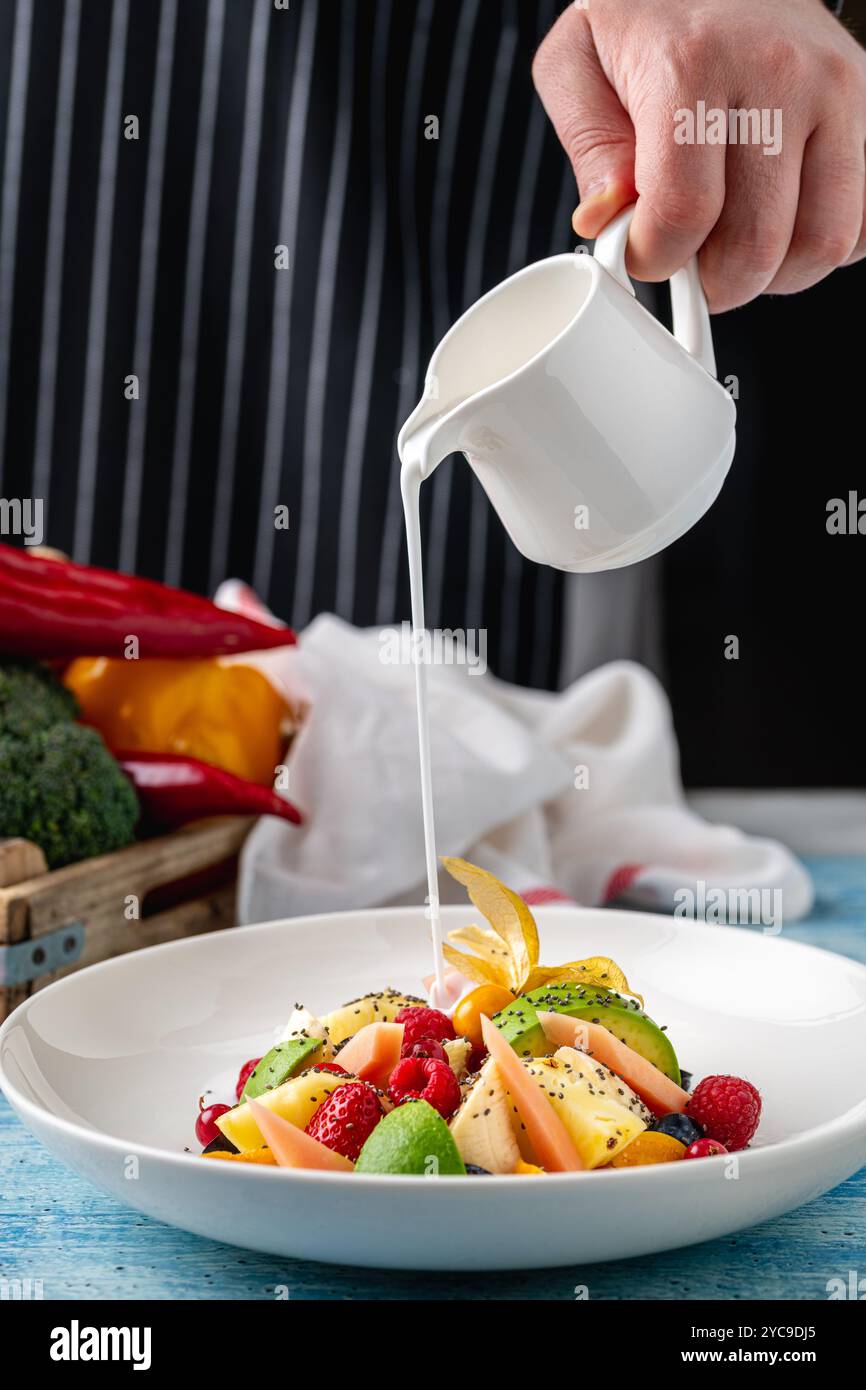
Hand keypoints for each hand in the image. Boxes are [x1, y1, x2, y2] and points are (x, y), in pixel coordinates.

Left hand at [532, 0, 865, 309]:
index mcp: (695, 65)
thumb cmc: (645, 13)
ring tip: (735, 243)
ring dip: (772, 273)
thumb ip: (587, 150)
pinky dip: (820, 243)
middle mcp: (779, 74)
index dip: (654, 258)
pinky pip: (863, 223)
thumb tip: (609, 220)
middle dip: (712, 280)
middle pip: (756, 245)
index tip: (642, 249)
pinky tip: (781, 221)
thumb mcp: (577, 64)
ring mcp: (837, 91)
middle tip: (690, 257)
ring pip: (822, 244)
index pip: (683, 213)